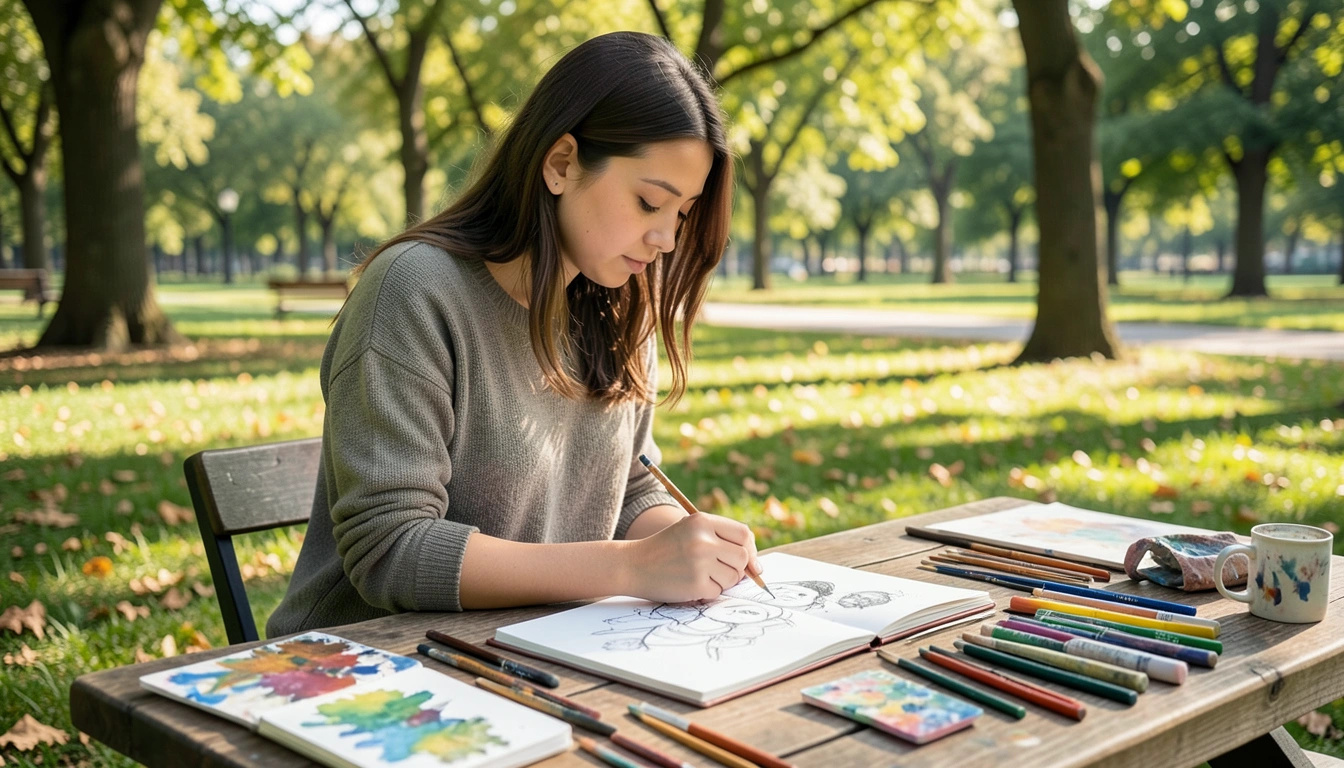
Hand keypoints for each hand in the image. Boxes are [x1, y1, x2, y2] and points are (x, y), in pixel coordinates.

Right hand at [624, 513, 760, 602]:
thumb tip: (756, 567)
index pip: (743, 534)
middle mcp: (702, 539)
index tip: (751, 564)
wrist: (632, 565)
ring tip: (700, 576)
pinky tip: (690, 585)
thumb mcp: (690, 531)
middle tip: (719, 572)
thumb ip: (721, 540)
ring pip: (732, 577)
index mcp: (702, 521)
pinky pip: (718, 592)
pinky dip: (708, 592)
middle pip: (742, 558)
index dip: (751, 550)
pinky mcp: (695, 583)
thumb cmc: (666, 549)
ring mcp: (699, 562)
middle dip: (738, 569)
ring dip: (722, 582)